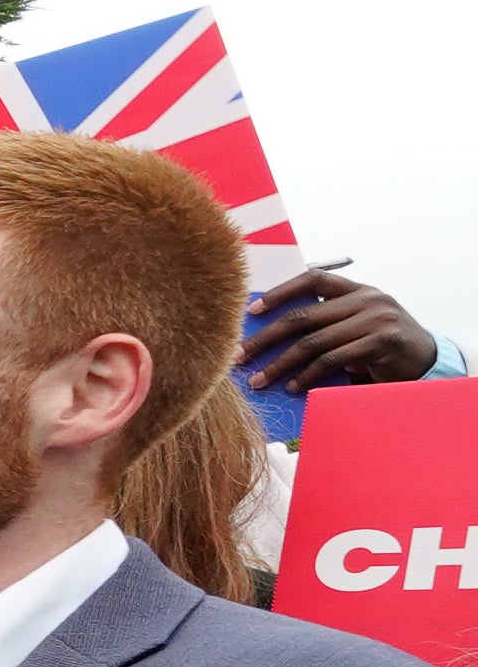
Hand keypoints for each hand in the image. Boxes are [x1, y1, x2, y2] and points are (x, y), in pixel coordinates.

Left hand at [242, 263, 436, 396]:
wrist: (427, 361)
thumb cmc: (380, 345)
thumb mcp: (354, 325)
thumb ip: (324, 323)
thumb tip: (267, 335)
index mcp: (357, 289)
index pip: (313, 278)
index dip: (280, 292)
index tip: (250, 311)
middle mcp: (368, 299)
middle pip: (304, 316)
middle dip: (266, 338)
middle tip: (239, 356)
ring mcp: (377, 319)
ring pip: (314, 341)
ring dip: (281, 364)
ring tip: (260, 380)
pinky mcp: (382, 342)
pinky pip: (333, 359)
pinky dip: (308, 375)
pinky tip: (293, 387)